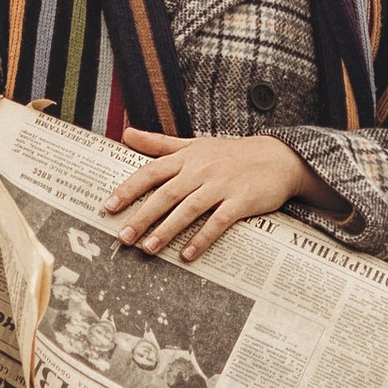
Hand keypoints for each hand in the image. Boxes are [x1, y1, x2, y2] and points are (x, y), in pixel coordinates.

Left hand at [103, 128, 334, 263]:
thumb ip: (159, 143)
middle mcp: (201, 170)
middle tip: (123, 237)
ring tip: (148, 248)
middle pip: (166, 194)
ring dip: (167, 229)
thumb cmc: (231, 153)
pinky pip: (219, 222)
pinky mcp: (241, 201)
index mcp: (187, 157)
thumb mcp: (194, 144)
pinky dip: (202, 238)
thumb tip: (126, 133)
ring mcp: (222, 185)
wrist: (278, 157)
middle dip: (142, 216)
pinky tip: (187, 254)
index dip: (129, 189)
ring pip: (189, 209)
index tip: (109, 207)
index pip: (152, 171)